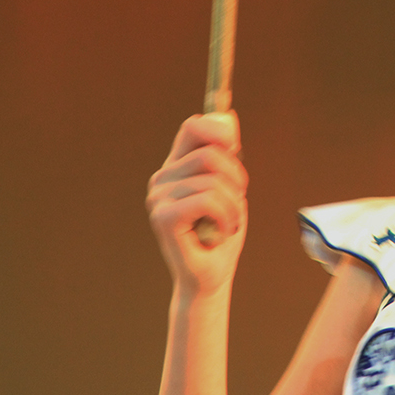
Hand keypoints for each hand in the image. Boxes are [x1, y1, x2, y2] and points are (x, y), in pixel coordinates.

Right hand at [146, 111, 247, 295]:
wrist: (212, 277)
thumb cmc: (222, 233)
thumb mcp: (230, 188)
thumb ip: (226, 155)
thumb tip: (228, 117)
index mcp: (176, 167)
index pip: (193, 127)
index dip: (220, 131)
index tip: (236, 151)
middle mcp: (162, 178)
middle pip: (211, 153)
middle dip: (236, 179)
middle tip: (235, 205)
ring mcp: (158, 198)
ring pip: (212, 179)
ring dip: (233, 205)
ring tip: (227, 223)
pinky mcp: (163, 218)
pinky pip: (206, 200)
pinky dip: (225, 216)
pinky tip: (220, 231)